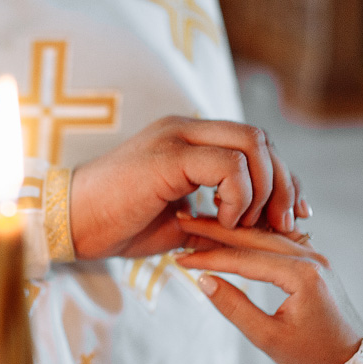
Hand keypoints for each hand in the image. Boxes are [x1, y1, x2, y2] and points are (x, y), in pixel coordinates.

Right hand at [70, 116, 310, 258]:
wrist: (70, 225)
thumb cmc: (116, 226)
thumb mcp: (177, 223)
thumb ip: (214, 219)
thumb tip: (257, 235)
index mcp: (187, 138)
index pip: (254, 144)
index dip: (281, 179)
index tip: (292, 215)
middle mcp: (185, 128)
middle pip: (261, 140)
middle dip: (283, 185)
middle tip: (284, 225)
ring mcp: (176, 137)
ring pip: (252, 146)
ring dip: (262, 192)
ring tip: (246, 226)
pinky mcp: (169, 156)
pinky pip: (229, 168)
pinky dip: (237, 199)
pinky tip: (220, 222)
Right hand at [174, 215, 362, 363]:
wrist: (355, 362)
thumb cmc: (314, 356)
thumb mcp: (268, 338)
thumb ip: (235, 307)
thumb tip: (204, 282)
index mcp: (302, 275)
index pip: (244, 258)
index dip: (208, 257)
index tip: (179, 257)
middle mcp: (311, 258)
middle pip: (253, 236)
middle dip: (215, 229)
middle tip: (183, 220)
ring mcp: (315, 257)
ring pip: (266, 234)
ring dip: (232, 230)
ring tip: (202, 223)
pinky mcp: (315, 263)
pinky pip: (279, 241)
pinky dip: (253, 236)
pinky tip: (234, 231)